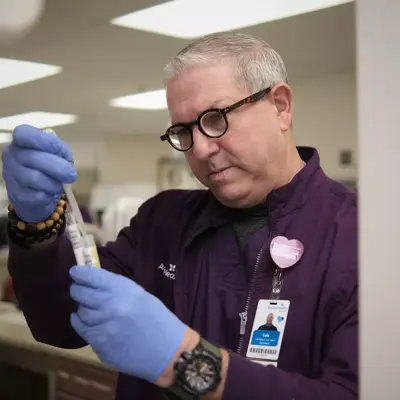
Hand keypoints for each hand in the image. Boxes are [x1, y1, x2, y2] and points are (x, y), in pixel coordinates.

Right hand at [1, 125, 76, 221]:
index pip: (25, 134)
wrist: (40, 192)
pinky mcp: (14, 194)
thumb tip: (66, 166)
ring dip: (52, 184)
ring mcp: (10, 175)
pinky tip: (50, 194)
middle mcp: (11, 155)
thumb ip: (61, 153)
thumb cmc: (50, 168)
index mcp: (21, 141)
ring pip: (33, 178)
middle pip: (33, 158)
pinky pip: (34, 195)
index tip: (59, 150)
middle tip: (71, 175)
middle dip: (58, 168)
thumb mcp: (59, 154)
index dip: (44, 141)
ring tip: (59, 186)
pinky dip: (47, 196)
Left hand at [69, 266, 186, 382]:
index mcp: (123, 290)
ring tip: (85, 306)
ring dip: (81, 308)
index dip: (81, 273)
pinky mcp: (99, 344)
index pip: (93, 277)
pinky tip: (82, 321)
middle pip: (82, 294)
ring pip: (80, 313)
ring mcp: (103, 326)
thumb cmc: (158, 319)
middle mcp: (110, 306)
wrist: (167, 351)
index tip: (75, 272)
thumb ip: (118, 289)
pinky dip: (80, 323)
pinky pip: (82, 330)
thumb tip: (98, 283)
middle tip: (76, 288)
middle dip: (77, 289)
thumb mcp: (140, 295)